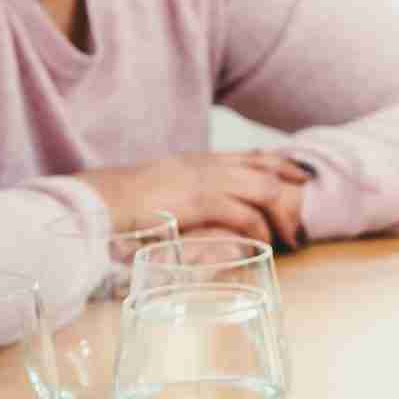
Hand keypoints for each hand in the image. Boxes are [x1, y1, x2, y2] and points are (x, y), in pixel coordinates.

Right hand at [78, 152, 314, 250]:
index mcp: (198, 160)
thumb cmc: (122, 203)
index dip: (279, 163)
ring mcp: (204, 181)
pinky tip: (262, 243)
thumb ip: (186, 194)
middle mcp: (206, 165)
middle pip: (265, 170)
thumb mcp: (161, 189)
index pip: (250, 155)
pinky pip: (244, 215)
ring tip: (287, 237)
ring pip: (263, 190)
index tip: (300, 173)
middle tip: (300, 217)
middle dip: (291, 190)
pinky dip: (259, 230)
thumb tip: (204, 211)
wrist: (97, 202)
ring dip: (280, 216)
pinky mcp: (200, 202)